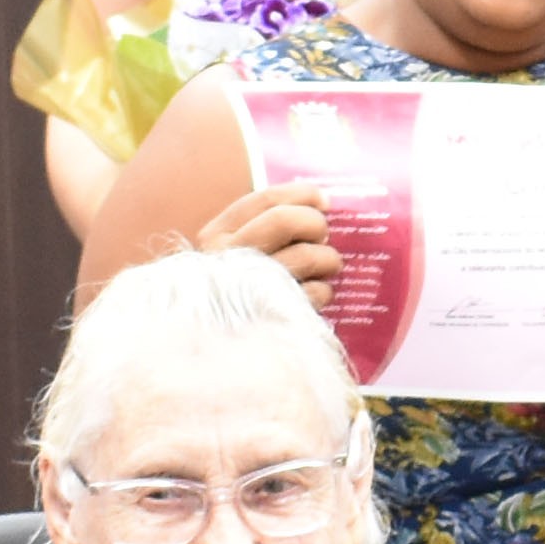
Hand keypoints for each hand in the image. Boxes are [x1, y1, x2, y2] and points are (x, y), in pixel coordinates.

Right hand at [191, 185, 344, 306]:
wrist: (218, 349)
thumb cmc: (237, 292)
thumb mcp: (235, 254)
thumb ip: (264, 227)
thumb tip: (320, 203)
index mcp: (216, 235)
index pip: (264, 199)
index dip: (301, 194)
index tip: (324, 200)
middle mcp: (228, 258)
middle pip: (286, 220)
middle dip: (315, 223)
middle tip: (323, 236)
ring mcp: (251, 287)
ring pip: (307, 255)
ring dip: (328, 259)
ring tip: (328, 266)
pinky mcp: (274, 315)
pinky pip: (316, 292)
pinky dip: (324, 291)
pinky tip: (316, 294)